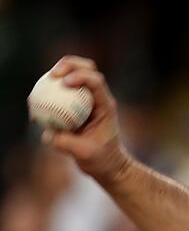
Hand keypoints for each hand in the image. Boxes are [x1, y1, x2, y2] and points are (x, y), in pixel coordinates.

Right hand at [41, 56, 131, 185]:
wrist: (108, 165)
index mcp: (106, 106)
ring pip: (74, 74)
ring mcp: (88, 100)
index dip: (80, 76)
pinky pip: (62, 90)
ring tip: (44, 82)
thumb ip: (66, 143)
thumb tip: (48, 133)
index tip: (64, 83)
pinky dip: (51, 89)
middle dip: (69, 65)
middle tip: (52, 75)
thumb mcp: (84, 154)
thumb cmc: (101, 160)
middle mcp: (98, 98)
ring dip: (58, 73)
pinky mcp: (77, 105)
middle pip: (86, 68)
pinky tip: (37, 98)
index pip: (96, 82)